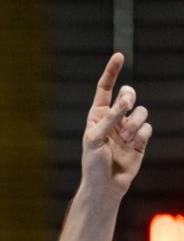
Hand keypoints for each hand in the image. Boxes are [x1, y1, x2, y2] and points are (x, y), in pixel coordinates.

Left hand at [81, 52, 151, 195]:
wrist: (106, 185)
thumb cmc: (93, 163)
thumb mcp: (95, 138)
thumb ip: (110, 118)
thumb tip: (124, 102)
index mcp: (97, 115)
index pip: (105, 89)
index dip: (112, 72)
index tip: (119, 56)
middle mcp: (113, 119)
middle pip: (128, 95)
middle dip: (128, 98)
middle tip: (125, 106)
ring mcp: (127, 128)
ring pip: (141, 111)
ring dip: (134, 125)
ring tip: (124, 139)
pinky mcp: (140, 139)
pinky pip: (148, 127)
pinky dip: (141, 136)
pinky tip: (133, 147)